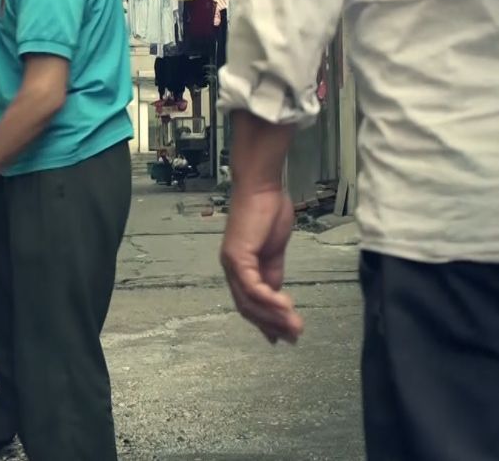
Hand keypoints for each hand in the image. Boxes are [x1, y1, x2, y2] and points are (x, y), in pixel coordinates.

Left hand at [220, 186, 303, 343]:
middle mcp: (231, 269)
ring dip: (273, 317)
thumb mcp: (273, 251)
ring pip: (249, 301)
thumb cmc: (268, 213)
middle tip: (294, 337)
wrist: (262, 189)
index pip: (249, 304)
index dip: (265, 323)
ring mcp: (231, 263)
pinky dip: (269, 299)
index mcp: (240, 269)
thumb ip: (273, 274)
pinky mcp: (237, 256)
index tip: (284, 337)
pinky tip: (286, 306)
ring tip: (295, 326)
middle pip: (248, 308)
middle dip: (271, 325)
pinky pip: (252, 286)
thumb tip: (279, 299)